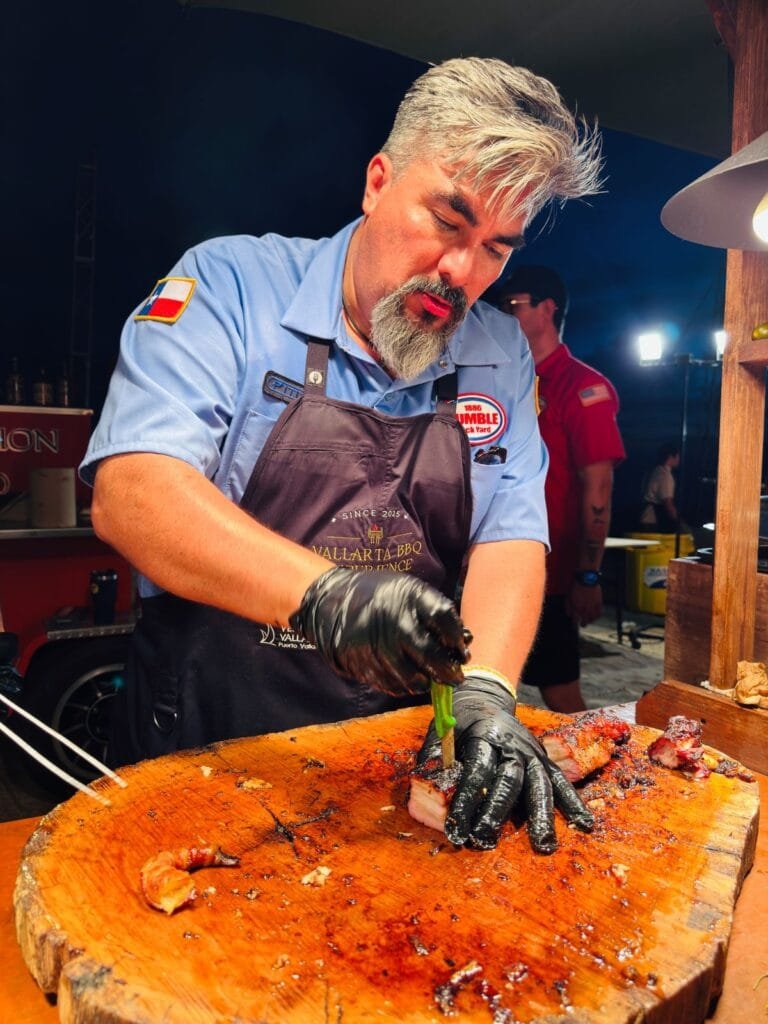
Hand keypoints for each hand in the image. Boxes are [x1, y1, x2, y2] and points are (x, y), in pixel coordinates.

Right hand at [290, 567, 470, 695]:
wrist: (329, 598)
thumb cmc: (377, 595)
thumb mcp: (406, 590)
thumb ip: (432, 612)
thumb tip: (464, 641)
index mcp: (409, 595)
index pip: (444, 618)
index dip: (456, 638)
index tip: (461, 649)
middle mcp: (393, 619)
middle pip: (429, 653)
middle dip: (447, 670)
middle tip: (456, 677)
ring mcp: (375, 642)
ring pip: (409, 676)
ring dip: (424, 683)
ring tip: (429, 681)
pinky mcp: (360, 661)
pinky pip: (389, 683)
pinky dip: (402, 687)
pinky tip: (407, 681)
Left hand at [418, 674, 593, 852]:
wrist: (484, 698)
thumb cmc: (459, 722)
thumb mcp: (441, 732)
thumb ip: (434, 759)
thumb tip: (425, 788)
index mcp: (485, 735)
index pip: (477, 770)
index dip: (466, 800)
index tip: (456, 828)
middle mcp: (513, 744)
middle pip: (509, 780)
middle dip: (497, 812)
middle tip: (485, 840)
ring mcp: (533, 752)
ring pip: (540, 783)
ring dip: (542, 815)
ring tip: (543, 845)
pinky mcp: (545, 759)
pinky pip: (561, 781)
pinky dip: (573, 802)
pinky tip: (584, 824)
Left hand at [567, 581, 602, 626]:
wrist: (586, 578)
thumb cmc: (576, 586)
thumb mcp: (568, 596)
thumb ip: (568, 607)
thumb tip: (569, 615)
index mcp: (576, 608)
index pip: (575, 621)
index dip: (574, 625)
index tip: (574, 627)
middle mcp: (585, 609)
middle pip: (585, 622)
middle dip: (583, 624)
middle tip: (583, 625)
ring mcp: (592, 606)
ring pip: (593, 618)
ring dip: (591, 621)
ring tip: (589, 621)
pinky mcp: (599, 602)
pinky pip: (599, 612)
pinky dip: (598, 615)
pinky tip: (596, 616)